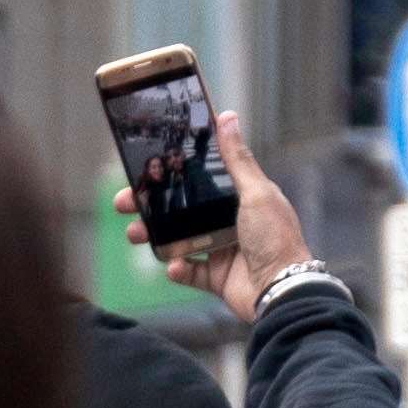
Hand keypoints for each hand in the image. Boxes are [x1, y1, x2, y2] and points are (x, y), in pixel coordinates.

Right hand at [116, 114, 312, 321]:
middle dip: (150, 206)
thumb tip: (228, 117)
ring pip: (179, 239)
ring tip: (136, 234)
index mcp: (241, 199)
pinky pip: (190, 271)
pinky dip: (179, 268)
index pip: (200, 181)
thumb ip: (237, 159)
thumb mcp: (256, 192)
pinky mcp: (217, 277)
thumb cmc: (276, 238)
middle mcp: (230, 222)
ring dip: (155, 236)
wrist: (283, 290)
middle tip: (124, 202)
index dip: (173, 176)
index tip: (145, 170)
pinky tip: (175, 264)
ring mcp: (222, 250)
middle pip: (182, 210)